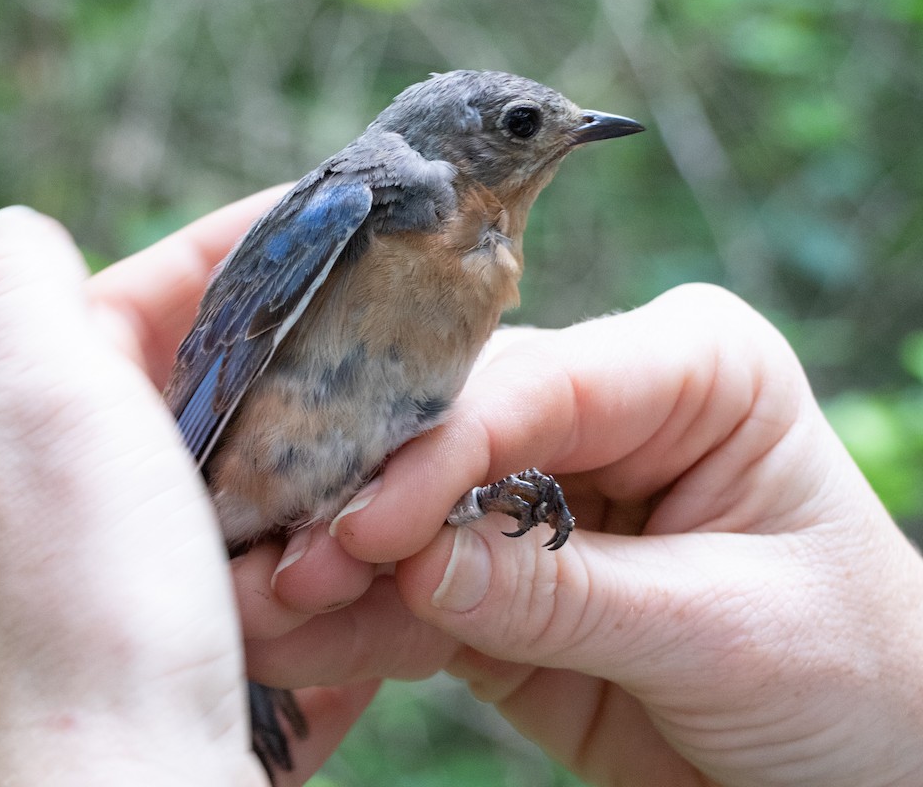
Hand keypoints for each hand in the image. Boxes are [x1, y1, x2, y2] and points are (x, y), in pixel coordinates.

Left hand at [0, 196, 371, 784]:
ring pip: (256, 501)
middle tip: (382, 355)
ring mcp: (140, 603)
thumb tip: (13, 231)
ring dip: (325, 483)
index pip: (135, 312)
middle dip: (294, 380)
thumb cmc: (87, 620)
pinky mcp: (199, 671)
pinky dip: (330, 569)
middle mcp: (72, 525)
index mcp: (27, 448)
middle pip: (206, 407)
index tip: (333, 232)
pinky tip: (376, 552)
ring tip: (392, 466)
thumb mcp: (37, 422)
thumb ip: (14, 305)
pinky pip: (285, 593)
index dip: (233, 259)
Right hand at [242, 284, 922, 785]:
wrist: (864, 768)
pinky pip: (416, 593)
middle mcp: (604, 412)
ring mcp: (544, 493)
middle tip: (276, 562)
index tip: (362, 527)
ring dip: (336, 566)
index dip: (440, 452)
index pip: (542, 386)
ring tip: (257, 605)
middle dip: (362, 503)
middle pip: (454, 433)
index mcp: (688, 371)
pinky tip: (291, 637)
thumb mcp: (724, 630)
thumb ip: (564, 594)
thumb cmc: (854, 674)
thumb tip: (414, 563)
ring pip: (415, 514)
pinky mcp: (504, 576)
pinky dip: (356, 620)